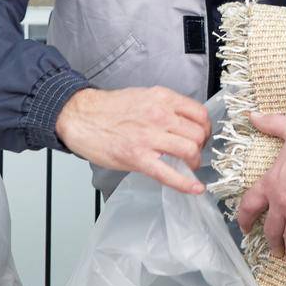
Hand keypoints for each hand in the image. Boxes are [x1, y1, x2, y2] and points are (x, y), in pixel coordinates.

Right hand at [55, 86, 210, 193]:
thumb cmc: (108, 108)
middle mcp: (160, 115)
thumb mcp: (143, 97)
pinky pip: (169, 174)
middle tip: (193, 152)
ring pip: (189, 151)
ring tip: (187, 165)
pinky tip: (195, 188)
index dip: (205, 128)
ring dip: (194, 162)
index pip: (199, 114)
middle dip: (200, 146)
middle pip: (198, 134)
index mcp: (162, 99)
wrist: (80, 116)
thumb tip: (183, 123)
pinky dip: (186, 184)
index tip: (201, 136)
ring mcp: (149, 137)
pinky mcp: (138, 158)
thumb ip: (165, 108)